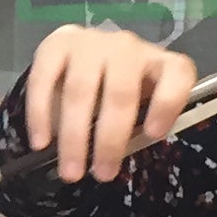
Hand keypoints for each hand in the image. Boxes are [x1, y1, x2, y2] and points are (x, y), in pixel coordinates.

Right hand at [19, 24, 196, 182]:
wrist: (87, 55)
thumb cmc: (121, 92)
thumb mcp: (141, 107)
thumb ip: (138, 126)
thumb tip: (113, 161)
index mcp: (160, 63)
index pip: (176, 73)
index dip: (167, 103)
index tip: (153, 134)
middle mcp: (127, 47)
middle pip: (119, 94)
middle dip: (109, 140)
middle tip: (102, 175)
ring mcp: (90, 41)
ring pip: (80, 90)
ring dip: (74, 136)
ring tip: (71, 172)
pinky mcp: (57, 43)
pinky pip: (44, 79)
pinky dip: (40, 114)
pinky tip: (41, 142)